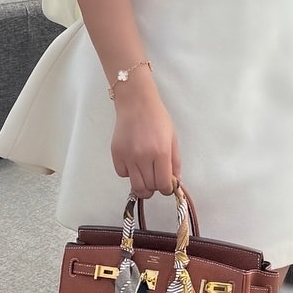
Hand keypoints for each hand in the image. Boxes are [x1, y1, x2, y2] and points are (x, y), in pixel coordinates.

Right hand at [110, 76, 180, 199]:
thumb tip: (176, 182)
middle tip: (157, 179)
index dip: (167, 189)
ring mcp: (127, 156)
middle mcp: (143, 156)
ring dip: (142, 185)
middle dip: (155, 188)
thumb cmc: (157, 118)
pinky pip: (122, 174)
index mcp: (160, 152)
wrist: (136, 103)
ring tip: (146, 176)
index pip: (163, 184)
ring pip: (135, 185)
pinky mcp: (116, 154)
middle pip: (149, 188)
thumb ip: (175, 162)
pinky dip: (129, 174)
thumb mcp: (172, 139)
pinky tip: (134, 163)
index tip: (167, 185)